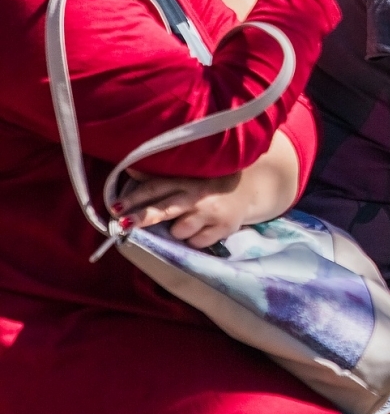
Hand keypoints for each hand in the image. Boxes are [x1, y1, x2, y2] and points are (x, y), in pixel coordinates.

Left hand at [110, 171, 254, 247]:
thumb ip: (161, 176)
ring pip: (179, 231)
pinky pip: (197, 243)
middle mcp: (197, 195)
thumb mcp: (188, 175)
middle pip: (163, 209)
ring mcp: (211, 213)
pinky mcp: (224, 227)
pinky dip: (196, 239)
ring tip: (189, 221)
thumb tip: (130, 170)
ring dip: (179, 230)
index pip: (155, 188)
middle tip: (125, 224)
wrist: (250, 188)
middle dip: (143, 217)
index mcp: (185, 179)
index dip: (134, 197)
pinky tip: (203, 228)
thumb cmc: (209, 183)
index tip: (115, 207)